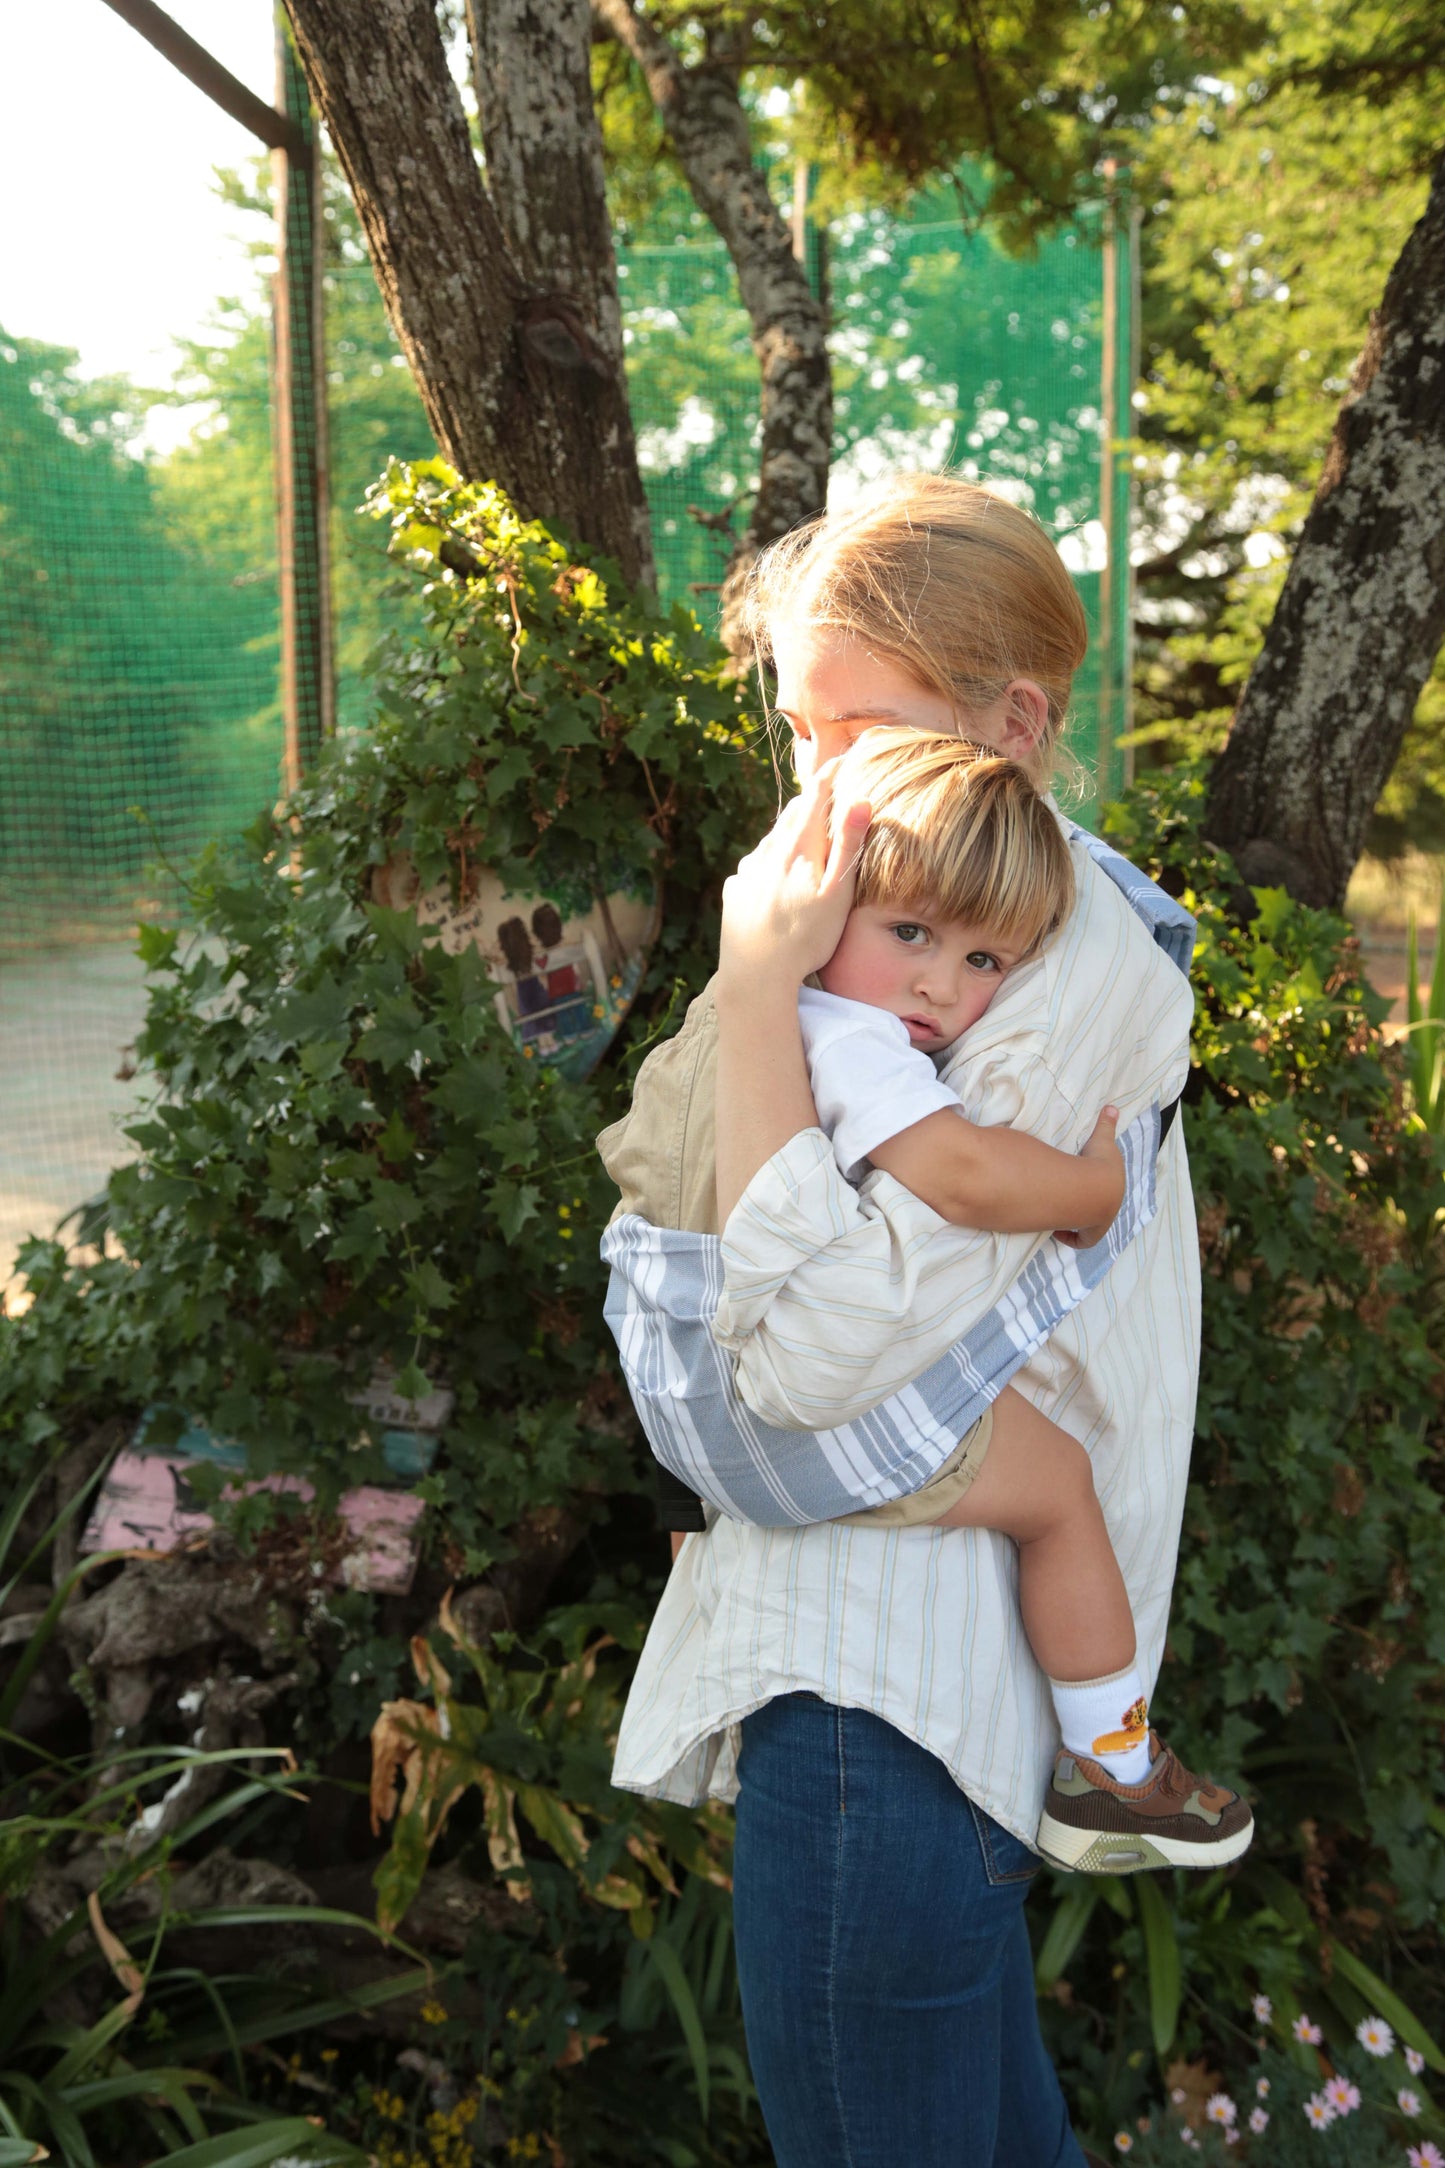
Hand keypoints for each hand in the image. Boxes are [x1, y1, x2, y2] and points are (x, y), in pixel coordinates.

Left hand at [717, 760, 871, 996]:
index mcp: (797, 848)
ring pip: (774, 838)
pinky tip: (780, 874)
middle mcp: (767, 851)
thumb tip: (860, 800)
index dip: (832, 774)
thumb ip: (848, 847)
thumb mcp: (836, 895)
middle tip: (830, 790)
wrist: (754, 976)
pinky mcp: (735, 889)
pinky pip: (757, 864)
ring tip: (809, 832)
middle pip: (792, 813)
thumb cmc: (805, 940)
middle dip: (812, 799)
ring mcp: (747, 870)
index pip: (815, 795)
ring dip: (792, 829)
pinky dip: (772, 858)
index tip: (846, 758)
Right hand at [1054, 1105, 1122, 1249]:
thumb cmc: (1098, 1164)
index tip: (1086, 1194)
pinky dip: (1068, 1237)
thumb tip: (1112, 1107)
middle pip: (1099, 1215)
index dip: (1101, 1198)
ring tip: (1060, 1217)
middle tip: (1071, 1204)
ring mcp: (1098, 1221)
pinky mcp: (1085, 1232)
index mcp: (1113, 1189)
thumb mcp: (1102, 1141)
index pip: (1110, 1198)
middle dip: (1086, 1211)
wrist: (1094, 1187)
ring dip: (1076, 1223)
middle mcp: (1109, 1209)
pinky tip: (1057, 1231)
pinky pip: (1078, 1239)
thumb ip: (1106, 1125)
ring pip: (1088, 1227)